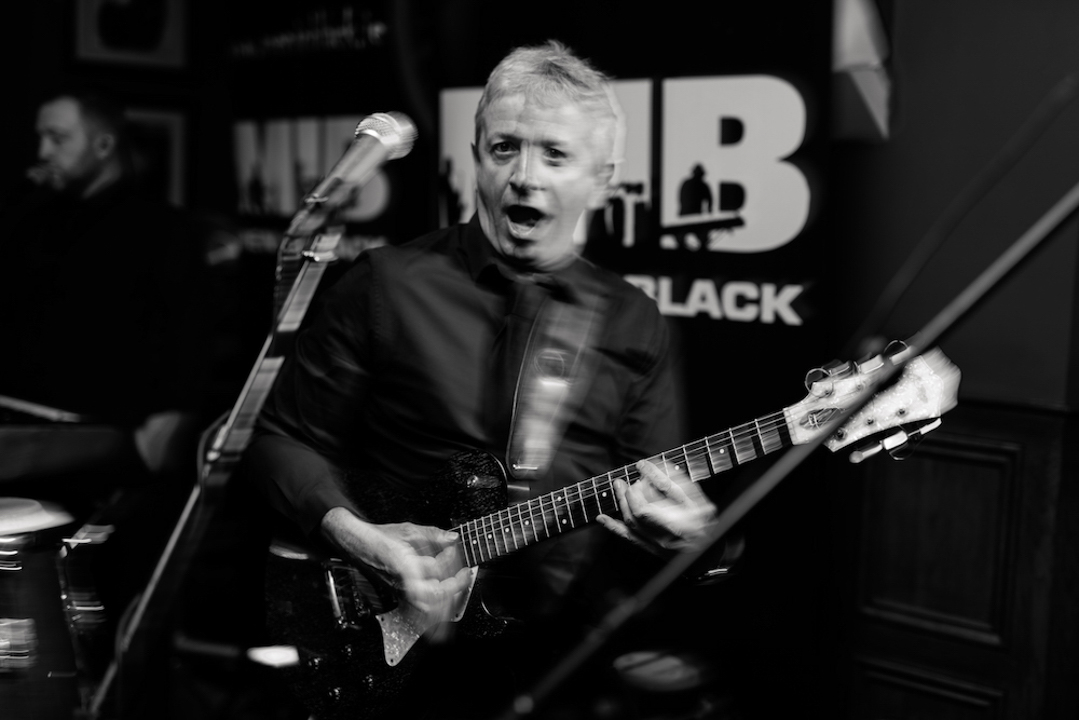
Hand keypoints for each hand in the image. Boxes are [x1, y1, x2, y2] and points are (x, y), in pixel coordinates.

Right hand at [321, 508, 472, 639]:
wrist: (358, 545)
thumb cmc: (380, 538)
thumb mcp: (408, 530)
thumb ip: (433, 534)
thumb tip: (452, 538)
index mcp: (405, 566)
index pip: (436, 572)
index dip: (451, 566)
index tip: (459, 559)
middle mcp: (402, 583)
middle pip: (433, 597)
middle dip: (454, 588)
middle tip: (465, 577)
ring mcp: (400, 592)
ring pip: (426, 608)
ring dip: (445, 603)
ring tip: (457, 591)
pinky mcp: (399, 595)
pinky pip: (418, 608)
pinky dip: (433, 611)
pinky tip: (443, 609)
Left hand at [597, 460, 718, 554]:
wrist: (708, 551)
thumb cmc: (705, 522)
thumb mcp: (695, 498)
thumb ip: (671, 482)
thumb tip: (648, 467)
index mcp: (678, 524)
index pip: (647, 508)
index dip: (640, 488)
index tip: (641, 470)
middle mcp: (664, 537)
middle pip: (637, 515)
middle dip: (629, 493)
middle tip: (628, 479)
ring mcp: (656, 545)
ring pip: (631, 524)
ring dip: (621, 503)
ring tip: (619, 486)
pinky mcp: (651, 549)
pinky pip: (628, 538)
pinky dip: (613, 527)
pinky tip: (602, 518)